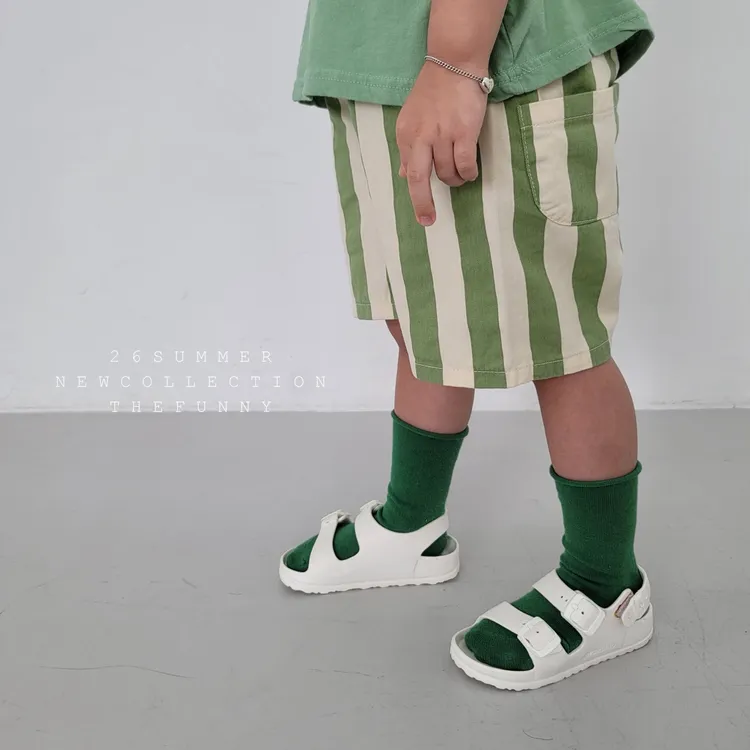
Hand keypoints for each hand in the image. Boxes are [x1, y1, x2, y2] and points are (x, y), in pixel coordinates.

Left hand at [396, 61, 487, 225]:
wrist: (453, 64)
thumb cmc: (433, 92)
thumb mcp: (412, 119)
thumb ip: (408, 148)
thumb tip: (404, 174)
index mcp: (406, 135)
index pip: (409, 172)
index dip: (415, 196)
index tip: (423, 216)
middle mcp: (420, 137)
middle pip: (419, 179)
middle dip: (423, 204)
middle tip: (429, 220)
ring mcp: (442, 135)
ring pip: (447, 173)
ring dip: (456, 180)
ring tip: (461, 176)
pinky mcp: (463, 132)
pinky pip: (465, 164)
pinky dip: (469, 172)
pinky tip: (471, 171)